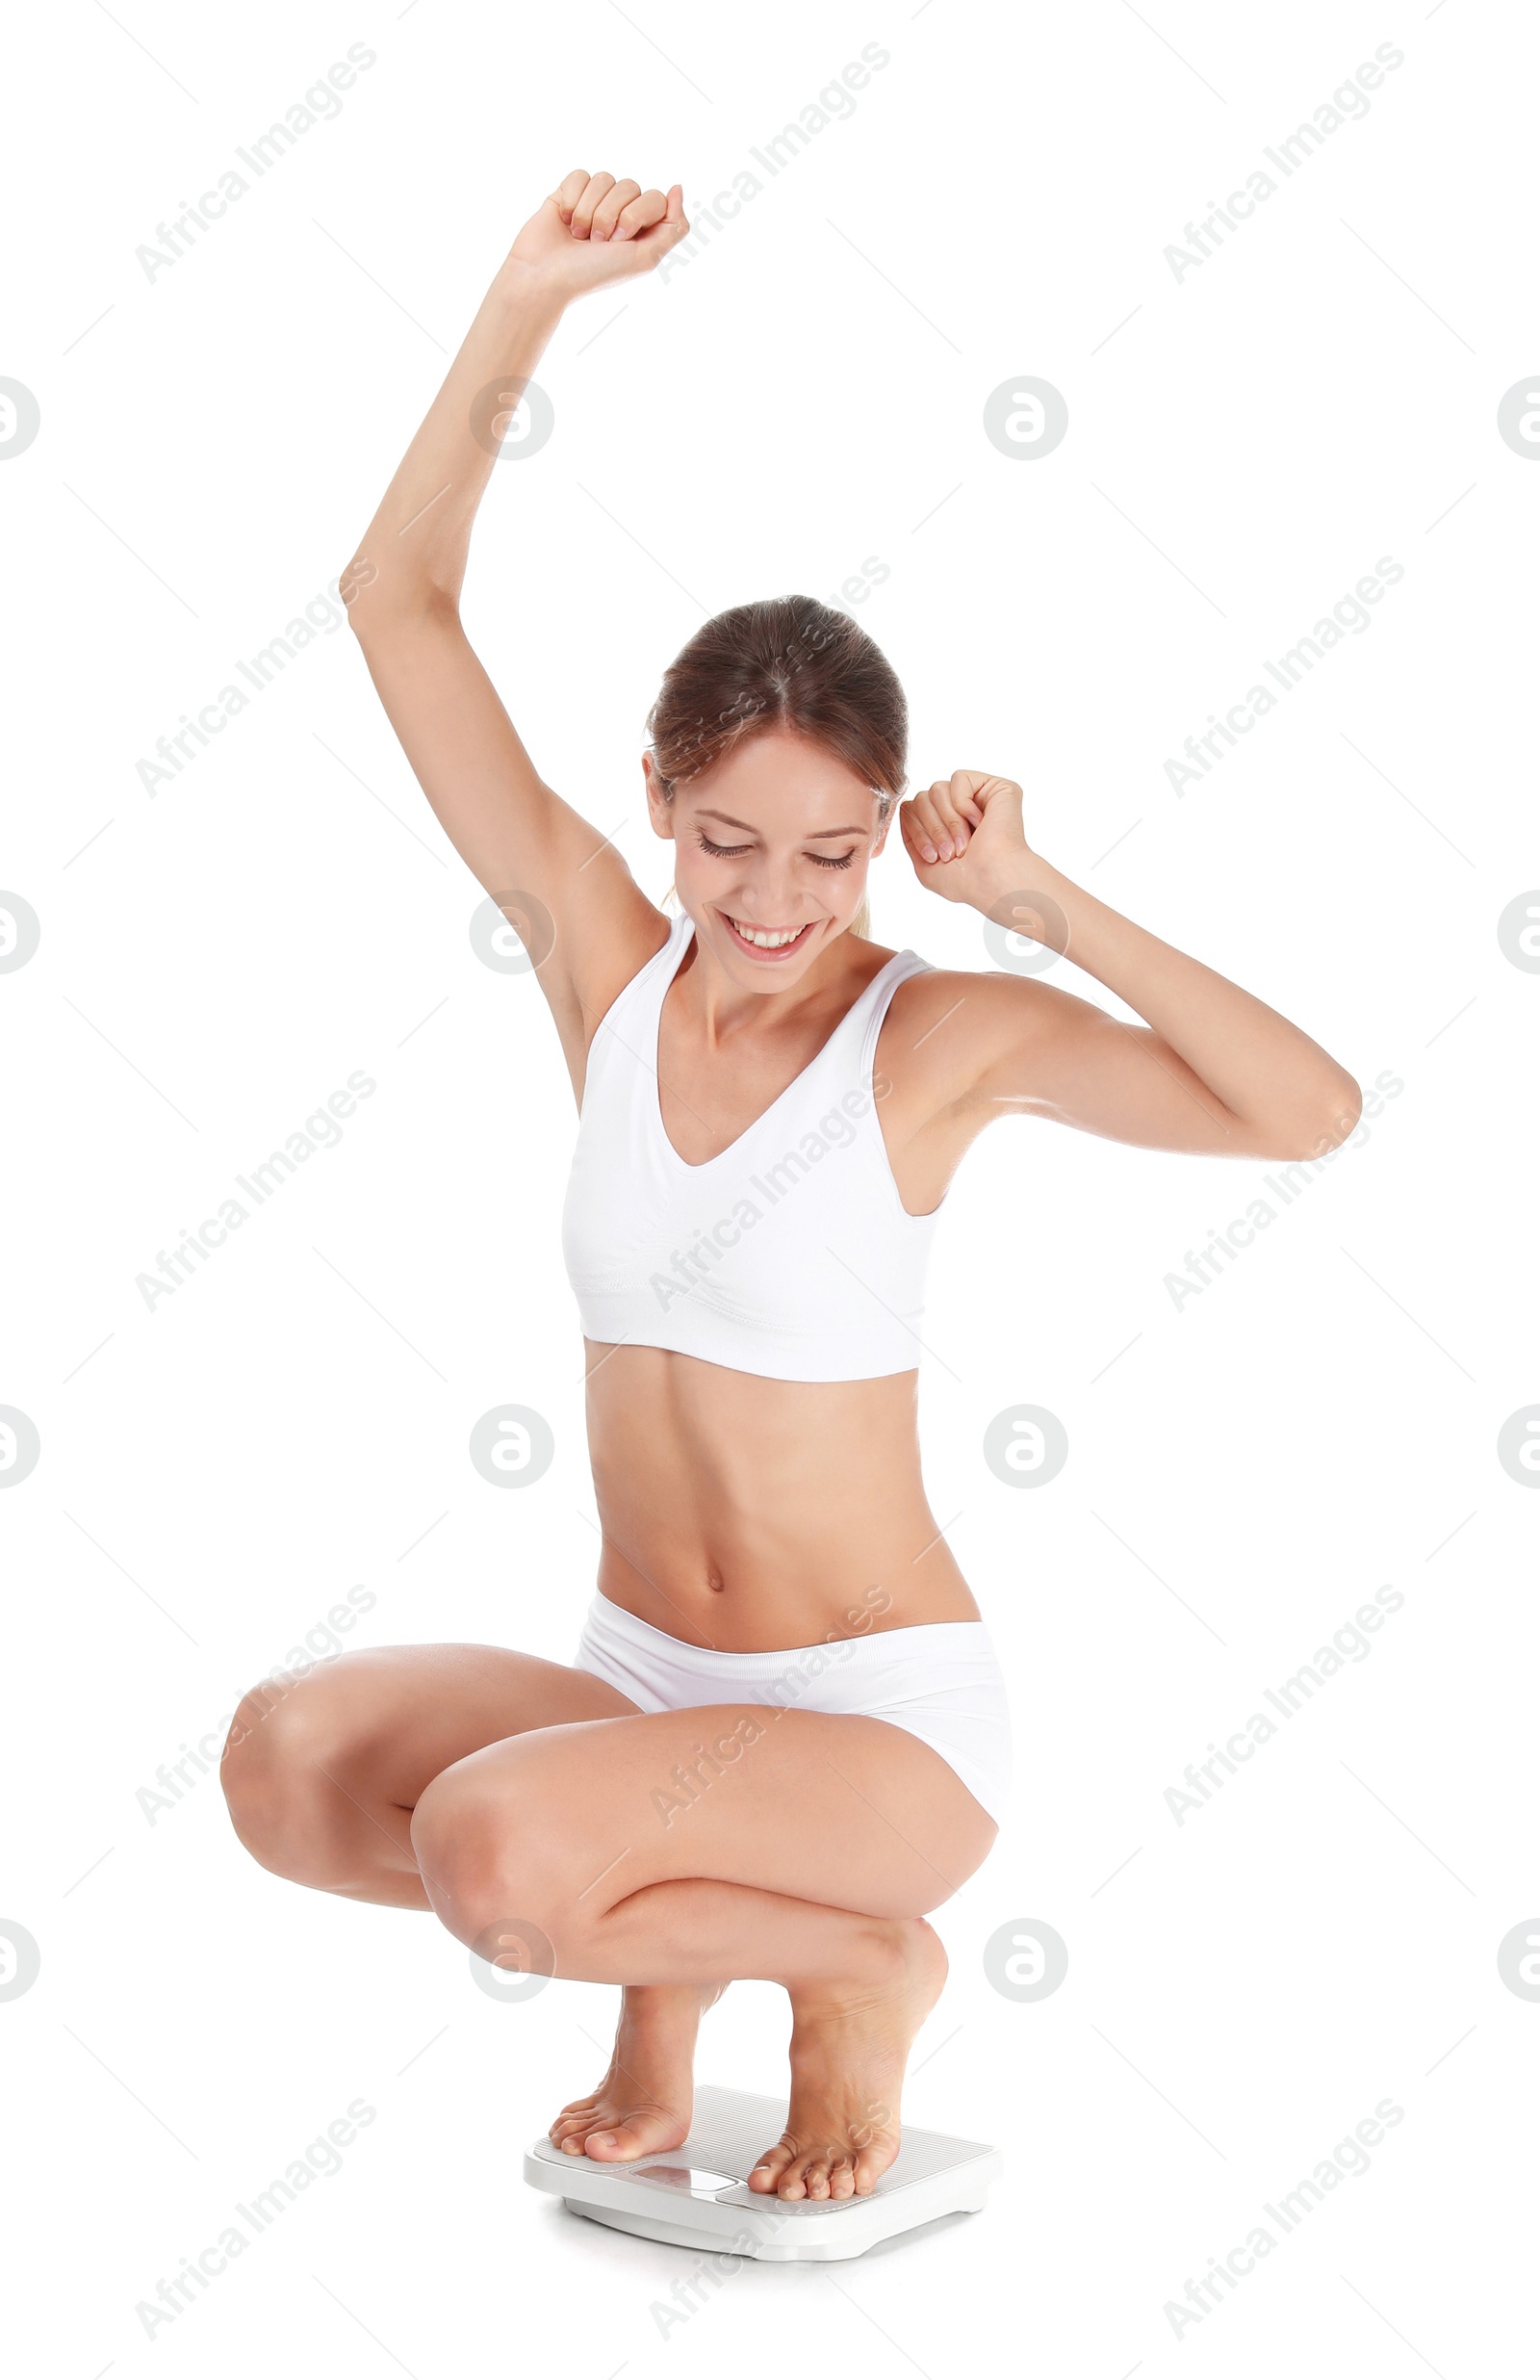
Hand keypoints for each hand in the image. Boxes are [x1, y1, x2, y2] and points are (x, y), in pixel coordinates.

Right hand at [505, 170, 688, 298]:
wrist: (545, 277)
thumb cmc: (593, 274)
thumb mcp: (644, 258)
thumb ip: (673, 228)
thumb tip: (677, 187)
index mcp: (640, 229)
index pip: (656, 199)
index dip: (637, 215)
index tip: (620, 240)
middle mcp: (619, 212)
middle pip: (630, 186)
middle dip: (611, 215)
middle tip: (597, 242)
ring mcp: (593, 201)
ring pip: (604, 178)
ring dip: (589, 210)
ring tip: (579, 235)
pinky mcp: (568, 193)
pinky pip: (580, 175)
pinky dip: (572, 199)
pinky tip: (564, 220)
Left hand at [898, 771, 1030, 905]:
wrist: (992, 879)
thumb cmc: (965, 880)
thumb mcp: (925, 866)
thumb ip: (912, 838)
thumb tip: (905, 807)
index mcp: (948, 825)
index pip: (913, 809)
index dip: (916, 831)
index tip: (933, 857)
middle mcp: (963, 808)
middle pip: (922, 798)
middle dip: (931, 828)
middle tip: (950, 853)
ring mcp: (979, 796)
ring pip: (937, 788)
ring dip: (947, 820)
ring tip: (964, 843)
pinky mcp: (995, 786)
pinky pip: (959, 778)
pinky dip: (962, 803)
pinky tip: (979, 821)